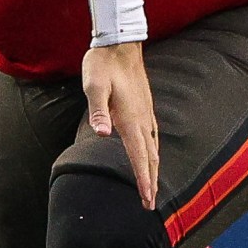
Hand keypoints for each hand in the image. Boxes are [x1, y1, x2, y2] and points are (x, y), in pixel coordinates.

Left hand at [82, 42, 159, 210]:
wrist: (119, 43)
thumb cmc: (102, 65)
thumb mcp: (94, 87)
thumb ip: (98, 112)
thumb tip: (103, 134)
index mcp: (130, 119)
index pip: (139, 157)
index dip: (143, 180)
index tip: (147, 199)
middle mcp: (141, 119)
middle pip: (150, 157)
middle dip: (150, 181)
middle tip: (150, 204)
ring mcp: (145, 112)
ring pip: (153, 147)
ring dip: (153, 168)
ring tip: (152, 185)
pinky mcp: (144, 106)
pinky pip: (153, 135)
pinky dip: (153, 151)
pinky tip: (152, 153)